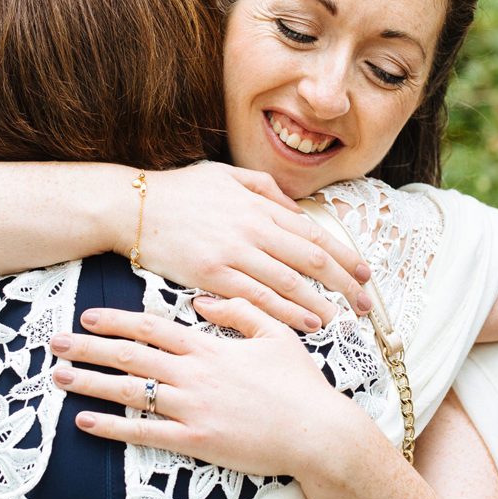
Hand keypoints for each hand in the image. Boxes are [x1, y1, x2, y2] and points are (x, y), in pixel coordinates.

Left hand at [49, 296, 372, 481]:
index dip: (117, 321)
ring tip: (59, 377)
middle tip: (55, 343)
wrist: (318, 433)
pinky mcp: (195, 441)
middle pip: (130, 356)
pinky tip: (84, 421)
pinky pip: (143, 432)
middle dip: (88, 348)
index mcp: (211, 348)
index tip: (88, 317)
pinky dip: (111, 426)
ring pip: (130, 391)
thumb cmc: (301, 384)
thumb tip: (201, 301)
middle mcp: (194, 375)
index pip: (153, 328)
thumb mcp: (276, 334)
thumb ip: (238, 311)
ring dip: (90, 382)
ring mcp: (192, 409)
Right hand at [124, 164, 371, 331]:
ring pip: (290, 283)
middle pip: (311, 260)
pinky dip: (287, 313)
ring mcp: (234, 253)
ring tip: (342, 319)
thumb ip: (266, 190)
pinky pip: (258, 299)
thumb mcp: (227, 175)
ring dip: (321, 303)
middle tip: (366, 303)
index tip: (364, 272)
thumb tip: (296, 211)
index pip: (313, 233)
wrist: (131, 207)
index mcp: (259, 205)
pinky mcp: (212, 276)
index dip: (343, 255)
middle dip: (344, 284)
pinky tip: (307, 323)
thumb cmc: (178, 191)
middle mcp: (253, 228)